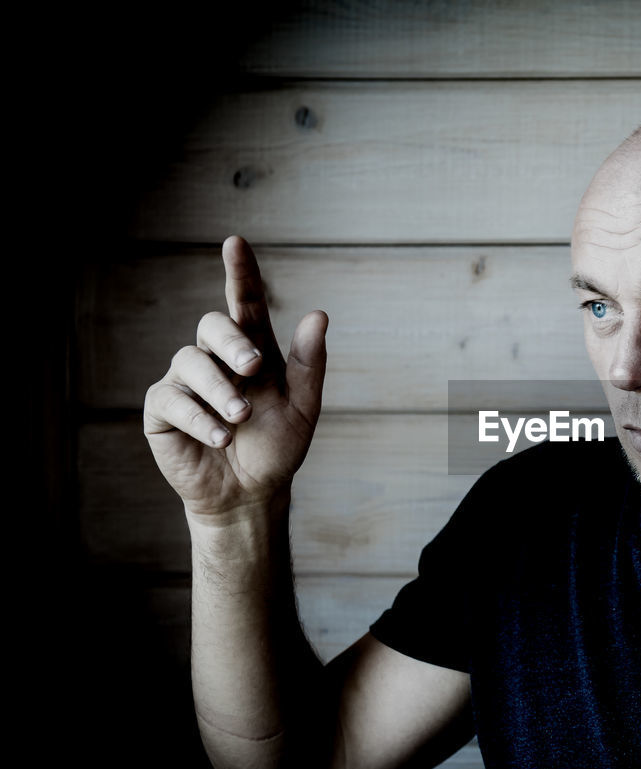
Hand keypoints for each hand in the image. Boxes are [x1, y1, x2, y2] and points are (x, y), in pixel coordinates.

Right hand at [143, 236, 327, 518]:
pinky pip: (172, 399)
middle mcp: (216, 359)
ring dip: (220, 390)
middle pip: (211, 325)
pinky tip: (220, 438)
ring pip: (191, 361)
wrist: (251, 494)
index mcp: (253, 350)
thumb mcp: (303, 407)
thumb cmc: (277, 447)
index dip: (240, 272)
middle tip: (253, 367)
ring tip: (240, 419)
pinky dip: (199, 418)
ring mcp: (186, 382)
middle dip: (232, 341)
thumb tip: (319, 314)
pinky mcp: (163, 410)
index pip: (244, 303)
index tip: (235, 243)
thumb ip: (310, 363)